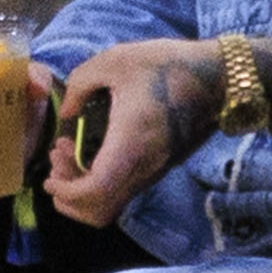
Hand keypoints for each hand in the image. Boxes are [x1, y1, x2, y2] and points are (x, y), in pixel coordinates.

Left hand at [44, 37, 223, 229]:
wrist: (221, 76)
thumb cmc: (168, 65)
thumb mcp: (114, 61)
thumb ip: (80, 84)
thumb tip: (67, 112)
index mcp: (130, 145)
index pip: (95, 193)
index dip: (66, 194)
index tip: (50, 176)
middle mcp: (144, 167)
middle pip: (100, 211)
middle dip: (68, 194)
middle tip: (56, 158)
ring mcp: (154, 171)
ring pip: (111, 203)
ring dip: (82, 187)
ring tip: (66, 152)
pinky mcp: (159, 167)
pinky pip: (122, 189)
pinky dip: (99, 181)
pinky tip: (88, 150)